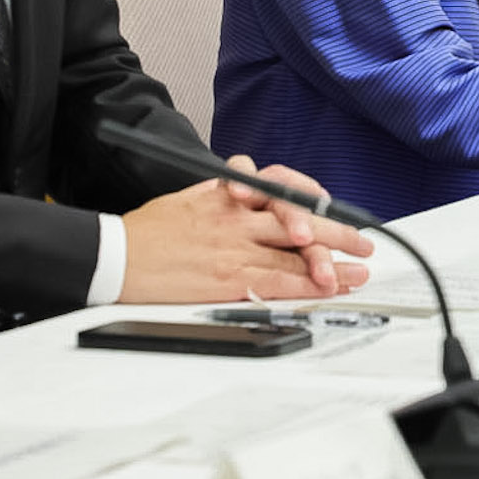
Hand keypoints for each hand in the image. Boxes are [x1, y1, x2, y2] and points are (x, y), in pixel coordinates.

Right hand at [117, 163, 374, 303]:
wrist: (115, 256)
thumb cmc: (147, 232)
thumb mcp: (191, 200)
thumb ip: (226, 203)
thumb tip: (253, 209)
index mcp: (227, 192)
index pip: (281, 189)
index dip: (313, 201)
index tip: (333, 208)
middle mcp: (237, 215)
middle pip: (299, 217)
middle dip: (337, 230)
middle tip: (364, 241)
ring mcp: (235, 246)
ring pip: (295, 249)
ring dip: (332, 262)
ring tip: (357, 271)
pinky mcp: (229, 277)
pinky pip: (278, 279)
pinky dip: (307, 284)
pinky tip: (327, 288)